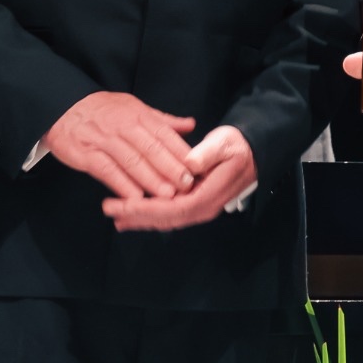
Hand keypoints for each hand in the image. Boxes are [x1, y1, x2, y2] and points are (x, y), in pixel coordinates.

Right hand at [41, 91, 195, 200]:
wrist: (63, 107)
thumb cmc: (104, 110)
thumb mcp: (135, 107)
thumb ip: (163, 120)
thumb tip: (191, 125)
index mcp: (139, 115)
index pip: (165, 135)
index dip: (181, 152)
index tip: (197, 168)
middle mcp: (124, 127)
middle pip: (151, 148)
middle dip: (171, 168)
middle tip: (187, 185)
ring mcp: (105, 140)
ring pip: (131, 161)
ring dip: (150, 179)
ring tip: (167, 195)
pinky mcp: (86, 154)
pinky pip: (107, 171)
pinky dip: (121, 184)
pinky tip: (134, 198)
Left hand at [102, 125, 257, 231]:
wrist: (253, 152)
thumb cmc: (237, 146)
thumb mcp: (225, 144)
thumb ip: (207, 153)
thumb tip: (189, 163)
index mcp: (209, 195)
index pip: (174, 208)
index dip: (147, 208)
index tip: (123, 204)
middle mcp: (204, 208)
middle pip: (166, 218)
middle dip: (137, 216)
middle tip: (109, 209)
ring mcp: (199, 208)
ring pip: (166, 219)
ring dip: (140, 217)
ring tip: (116, 214)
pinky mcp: (194, 203)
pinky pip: (170, 212)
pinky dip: (150, 213)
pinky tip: (133, 213)